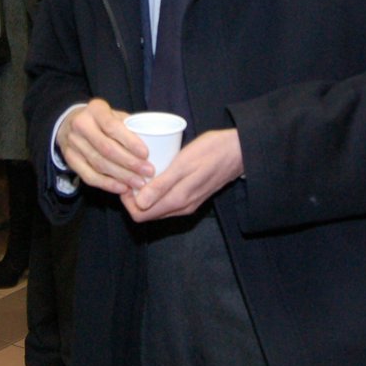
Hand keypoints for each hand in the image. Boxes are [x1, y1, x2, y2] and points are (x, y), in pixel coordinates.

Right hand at [55, 98, 151, 194]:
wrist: (71, 123)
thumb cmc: (102, 120)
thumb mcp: (115, 114)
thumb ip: (129, 126)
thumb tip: (152, 144)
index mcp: (95, 109)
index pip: (112, 126)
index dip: (130, 142)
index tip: (146, 154)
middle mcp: (81, 125)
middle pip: (106, 148)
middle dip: (129, 162)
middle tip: (148, 172)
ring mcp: (73, 143)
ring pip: (99, 164)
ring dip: (121, 176)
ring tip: (139, 182)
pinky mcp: (70, 159)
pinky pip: (89, 176)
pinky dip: (107, 184)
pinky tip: (122, 188)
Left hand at [125, 128, 242, 220]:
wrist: (239, 150)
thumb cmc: (212, 152)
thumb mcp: (183, 165)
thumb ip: (162, 185)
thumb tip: (139, 204)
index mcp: (178, 201)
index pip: (141, 215)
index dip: (127, 201)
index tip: (126, 180)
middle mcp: (182, 207)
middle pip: (148, 213)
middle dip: (134, 197)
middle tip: (130, 174)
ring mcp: (188, 203)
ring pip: (157, 207)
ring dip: (145, 194)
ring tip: (141, 173)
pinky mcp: (193, 195)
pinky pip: (168, 200)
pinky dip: (157, 191)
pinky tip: (156, 173)